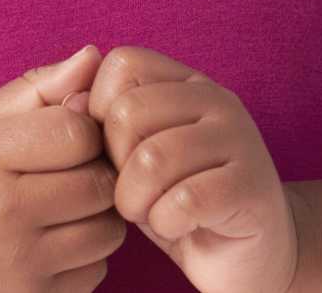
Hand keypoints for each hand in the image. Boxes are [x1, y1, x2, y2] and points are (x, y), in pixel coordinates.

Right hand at [0, 44, 125, 292]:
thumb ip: (35, 88)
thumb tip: (94, 58)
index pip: (78, 132)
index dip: (82, 126)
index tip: (62, 131)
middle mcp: (5, 218)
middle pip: (101, 183)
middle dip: (94, 169)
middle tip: (63, 168)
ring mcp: (20, 272)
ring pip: (108, 231)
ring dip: (95, 215)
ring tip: (57, 204)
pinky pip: (95, 273)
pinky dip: (83, 256)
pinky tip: (47, 243)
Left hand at [76, 45, 302, 292]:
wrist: (249, 257)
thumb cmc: (179, 202)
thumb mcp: (133, 158)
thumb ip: (102, 123)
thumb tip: (70, 103)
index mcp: (186, 81)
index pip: (123, 63)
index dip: (100, 110)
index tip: (114, 152)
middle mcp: (216, 99)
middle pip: (129, 111)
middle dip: (115, 165)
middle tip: (133, 191)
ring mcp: (239, 139)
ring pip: (153, 158)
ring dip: (136, 201)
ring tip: (151, 212)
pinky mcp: (251, 187)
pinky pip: (185, 200)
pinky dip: (166, 224)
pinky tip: (178, 228)